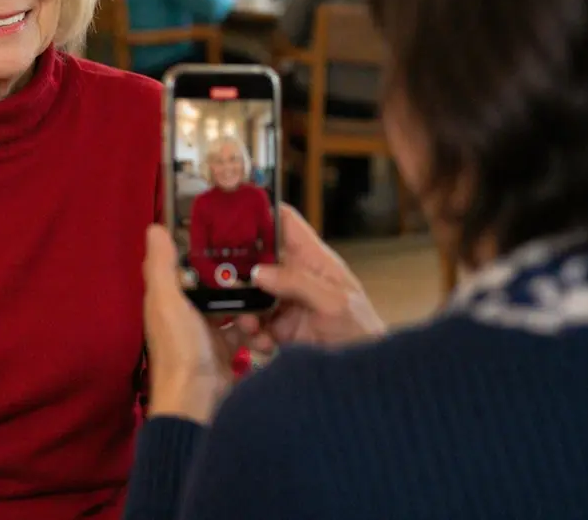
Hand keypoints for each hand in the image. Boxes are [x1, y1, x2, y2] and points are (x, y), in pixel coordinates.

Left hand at [142, 226, 244, 424]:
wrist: (197, 401)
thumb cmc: (179, 351)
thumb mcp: (167, 302)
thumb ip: (162, 266)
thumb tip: (154, 228)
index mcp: (167, 300)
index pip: (185, 269)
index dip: (202, 254)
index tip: (227, 237)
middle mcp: (185, 315)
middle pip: (212, 288)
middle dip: (233, 281)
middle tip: (255, 269)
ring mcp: (206, 334)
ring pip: (231, 309)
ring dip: (247, 305)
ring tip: (262, 300)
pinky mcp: (225, 351)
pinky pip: (243, 332)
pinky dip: (254, 330)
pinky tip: (264, 327)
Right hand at [237, 205, 385, 353]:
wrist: (362, 376)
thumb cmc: (361, 331)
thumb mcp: (334, 302)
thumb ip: (297, 282)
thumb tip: (258, 272)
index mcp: (312, 259)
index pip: (285, 222)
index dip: (261, 212)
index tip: (233, 214)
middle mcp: (294, 276)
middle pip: (256, 259)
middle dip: (238, 273)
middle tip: (226, 286)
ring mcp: (283, 302)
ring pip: (248, 295)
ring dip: (243, 311)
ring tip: (251, 327)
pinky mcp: (277, 328)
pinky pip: (252, 325)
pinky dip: (251, 335)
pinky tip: (264, 345)